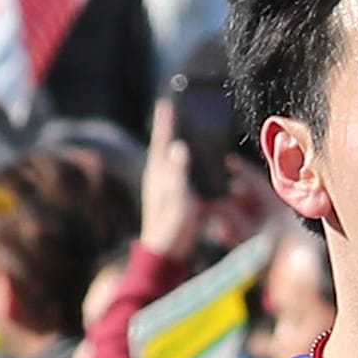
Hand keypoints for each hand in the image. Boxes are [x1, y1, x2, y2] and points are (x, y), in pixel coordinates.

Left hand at [140, 100, 202, 260]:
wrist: (167, 254)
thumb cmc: (171, 227)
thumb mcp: (177, 198)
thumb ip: (177, 173)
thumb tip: (178, 147)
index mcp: (159, 174)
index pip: (162, 141)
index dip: (165, 122)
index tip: (166, 103)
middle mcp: (160, 178)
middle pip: (166, 147)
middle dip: (171, 129)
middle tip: (176, 111)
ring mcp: (167, 189)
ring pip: (175, 161)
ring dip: (181, 146)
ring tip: (189, 134)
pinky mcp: (176, 200)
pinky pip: (184, 176)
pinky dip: (189, 166)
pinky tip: (198, 167)